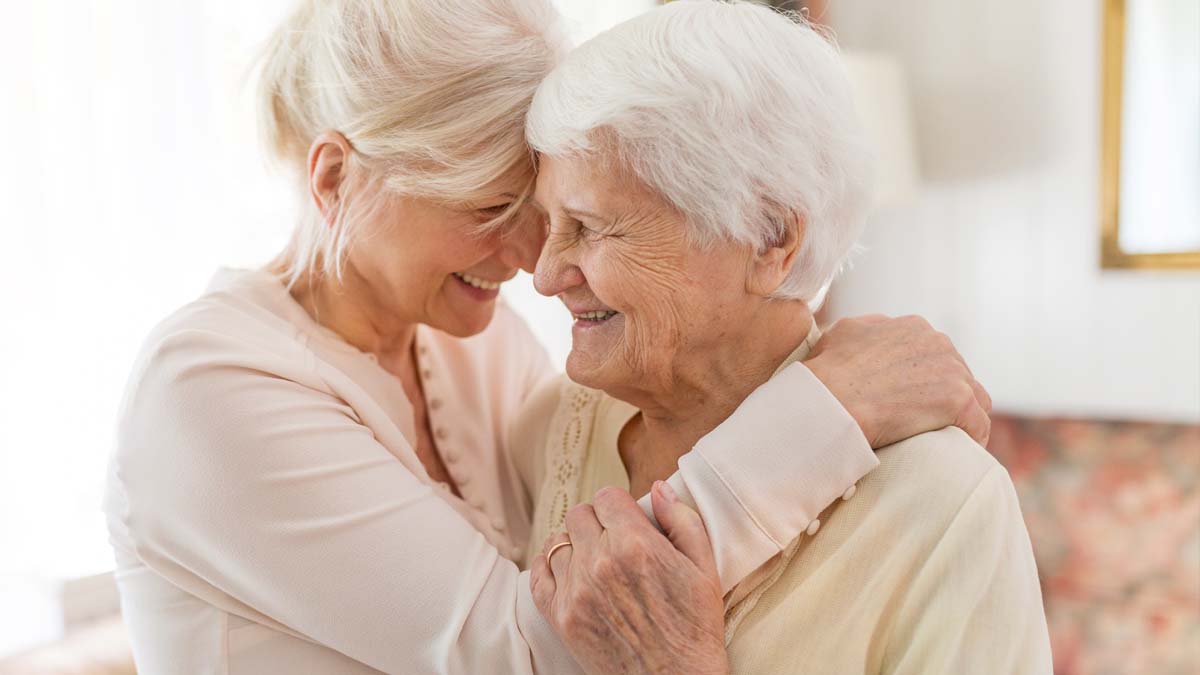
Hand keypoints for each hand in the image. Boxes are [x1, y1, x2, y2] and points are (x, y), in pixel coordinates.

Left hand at [530, 483, 727, 674]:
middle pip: (579, 514)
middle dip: (597, 521)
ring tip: (595, 559)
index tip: (627, 521)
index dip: (619, 506)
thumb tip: (659, 487)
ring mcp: (576, 591)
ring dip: (575, 544)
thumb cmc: (695, 629)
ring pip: (558, 541)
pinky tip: (569, 572)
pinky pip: (538, 573)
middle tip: (613, 540)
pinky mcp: (560, 617)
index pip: (607, 496)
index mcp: (636, 545)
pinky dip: (549, 566)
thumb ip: (681, 520)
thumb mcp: (704, 569)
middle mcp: (600, 563)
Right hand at [804, 314, 992, 447]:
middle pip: (957, 374)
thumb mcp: (842, 334)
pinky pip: (978, 424)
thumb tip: (869, 339)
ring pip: (974, 397)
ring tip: (945, 440)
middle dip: (944, 396)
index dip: (926, 379)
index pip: (935, 354)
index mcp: (913, 327)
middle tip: (926, 423)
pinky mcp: (959, 399)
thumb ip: (866, 332)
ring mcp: (952, 369)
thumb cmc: (826, 373)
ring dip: (961, 417)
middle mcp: (937, 341)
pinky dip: (970, 438)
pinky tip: (958, 452)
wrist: (829, 400)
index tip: (914, 399)